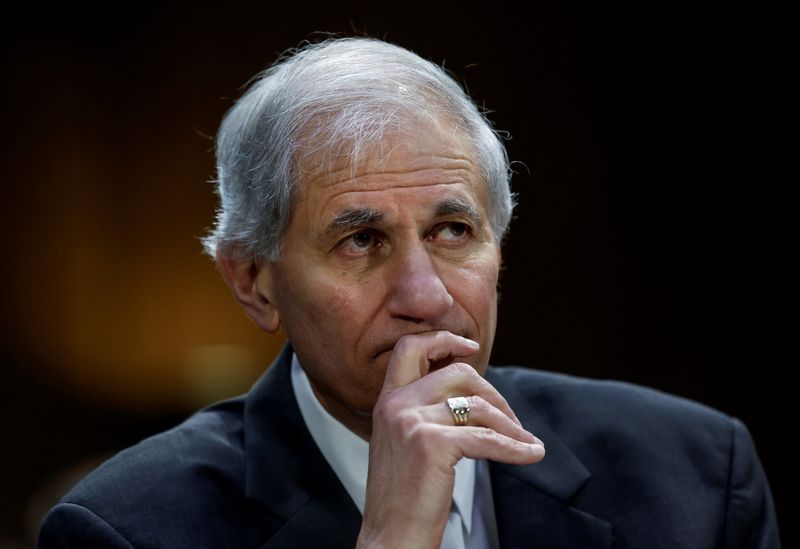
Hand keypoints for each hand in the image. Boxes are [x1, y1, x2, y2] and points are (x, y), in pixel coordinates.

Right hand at [356, 331, 544, 547]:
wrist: (389, 538)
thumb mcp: (405, 442)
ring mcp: (411, 421)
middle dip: (493, 391)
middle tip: (511, 419)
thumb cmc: (403, 497)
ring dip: (511, 426)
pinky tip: (531, 455)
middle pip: (457, 372)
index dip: (442, 339)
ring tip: (526, 444)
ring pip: (479, 406)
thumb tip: (472, 394)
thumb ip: (426, 412)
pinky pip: (487, 438)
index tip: (469, 345)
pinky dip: (516, 448)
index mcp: (386, 401)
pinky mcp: (431, 444)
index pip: (409, 347)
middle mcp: (395, 404)